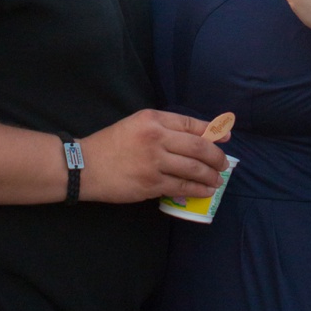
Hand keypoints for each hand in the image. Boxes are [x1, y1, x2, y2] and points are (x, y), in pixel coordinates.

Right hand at [79, 109, 228, 203]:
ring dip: (211, 175)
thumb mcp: (135, 125)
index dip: (211, 131)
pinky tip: (205, 190)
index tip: (226, 138)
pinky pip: (182, 187)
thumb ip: (162, 128)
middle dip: (216, 157)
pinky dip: (198, 189)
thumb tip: (195, 137)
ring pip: (193, 168)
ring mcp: (154, 162)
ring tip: (217, 180)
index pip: (190, 124)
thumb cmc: (110, 144)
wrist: (85, 166)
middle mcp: (156, 137)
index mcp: (152, 119)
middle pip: (198, 147)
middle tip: (224, 164)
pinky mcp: (151, 184)